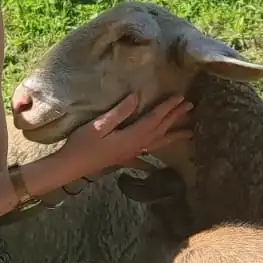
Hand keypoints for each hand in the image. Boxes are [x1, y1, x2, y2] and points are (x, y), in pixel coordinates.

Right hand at [53, 92, 193, 183]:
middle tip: (191, 106)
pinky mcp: (125, 158)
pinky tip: (158, 163)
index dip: (168, 107)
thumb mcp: (100, 125)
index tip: (180, 96)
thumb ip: (120, 112)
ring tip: (190, 132)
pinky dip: (154, 158)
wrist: (72, 166)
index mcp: (132, 136)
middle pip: (161, 130)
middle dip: (176, 117)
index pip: (154, 119)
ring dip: (174, 135)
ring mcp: (132, 154)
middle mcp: (137, 146)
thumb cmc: (83, 144)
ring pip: (158, 143)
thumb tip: (137, 97)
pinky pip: (146, 156)